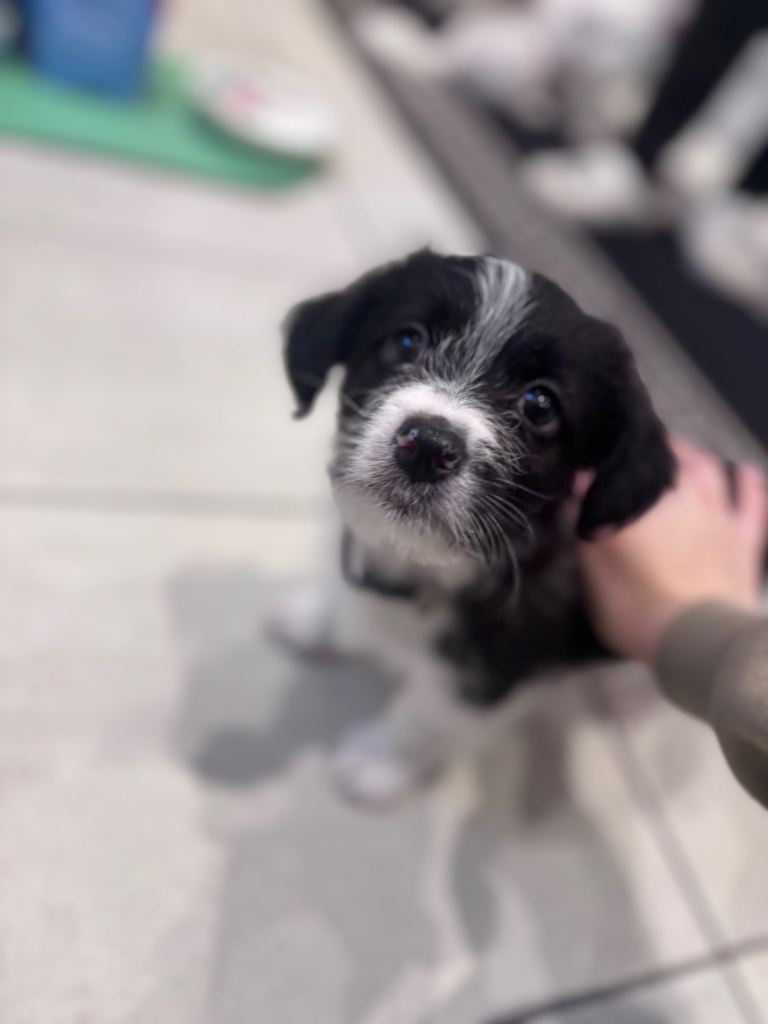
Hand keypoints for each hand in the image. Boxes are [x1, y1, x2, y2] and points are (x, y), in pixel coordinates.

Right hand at [576, 440, 767, 663]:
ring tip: (681, 453)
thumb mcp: (595, 576)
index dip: (606, 464)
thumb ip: (587, 529)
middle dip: (652, 453)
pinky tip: (742, 470)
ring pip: (707, 468)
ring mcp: (717, 513)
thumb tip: (580, 483)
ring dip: (692, 456)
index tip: (595, 464)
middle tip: (638, 457)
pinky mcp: (745, 535)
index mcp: (638, 506)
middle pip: (666, 459)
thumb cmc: (638, 610)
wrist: (699, 639)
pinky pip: (750, 498)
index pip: (618, 471)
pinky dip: (746, 481)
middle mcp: (679, 497)